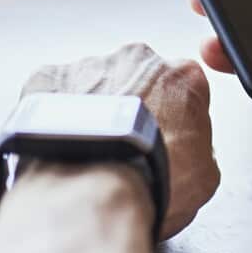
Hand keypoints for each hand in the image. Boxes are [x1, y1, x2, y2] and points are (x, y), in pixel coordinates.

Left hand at [18, 43, 219, 238]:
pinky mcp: (46, 77)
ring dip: (92, 110)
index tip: (162, 141)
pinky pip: (52, 92)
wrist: (91, 192)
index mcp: (181, 77)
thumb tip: (191, 153)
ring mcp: (89, 65)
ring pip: (92, 83)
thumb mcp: (205, 177)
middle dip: (131, 107)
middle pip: (137, 79)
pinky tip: (58, 144)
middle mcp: (137, 60)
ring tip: (86, 151)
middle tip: (123, 147)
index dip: (173, 118)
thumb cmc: (148, 182)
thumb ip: (202, 150)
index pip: (182, 89)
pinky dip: (54, 113)